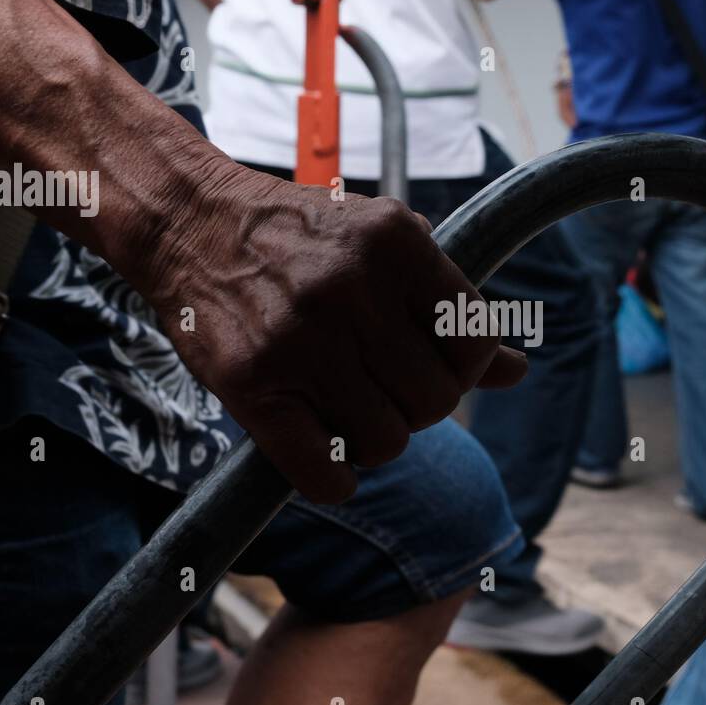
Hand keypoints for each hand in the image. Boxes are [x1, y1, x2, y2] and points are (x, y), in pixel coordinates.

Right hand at [142, 161, 527, 502]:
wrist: (190, 223)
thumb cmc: (299, 239)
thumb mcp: (383, 246)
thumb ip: (447, 304)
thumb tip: (515, 371)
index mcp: (397, 244)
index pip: (475, 340)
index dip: (462, 369)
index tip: (431, 367)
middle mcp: (352, 290)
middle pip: (436, 401)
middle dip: (418, 410)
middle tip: (384, 394)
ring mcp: (301, 340)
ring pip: (386, 441)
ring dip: (375, 444)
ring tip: (349, 416)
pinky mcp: (252, 383)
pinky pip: (323, 473)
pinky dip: (334, 481)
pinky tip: (326, 458)